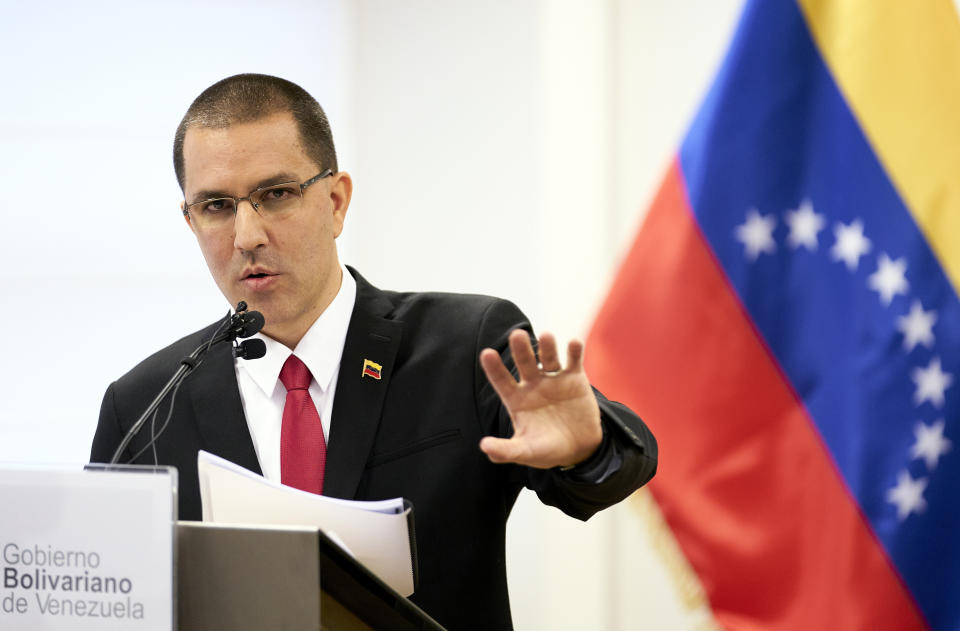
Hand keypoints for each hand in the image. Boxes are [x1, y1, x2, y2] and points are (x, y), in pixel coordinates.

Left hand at [479, 330, 602, 468]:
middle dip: (521, 349)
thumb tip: (484, 447)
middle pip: (524, 362)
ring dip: (547, 347)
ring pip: (548, 358)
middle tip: (517, 335)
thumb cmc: (547, 450)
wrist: (580, 449)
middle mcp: (533, 384)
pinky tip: (573, 343)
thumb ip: (506, 451)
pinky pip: (574, 361)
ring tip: (546, 336)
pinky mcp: (575, 378)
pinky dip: (574, 351)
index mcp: (516, 399)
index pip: (501, 380)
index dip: (494, 368)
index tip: (487, 353)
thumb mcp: (526, 452)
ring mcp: (554, 379)